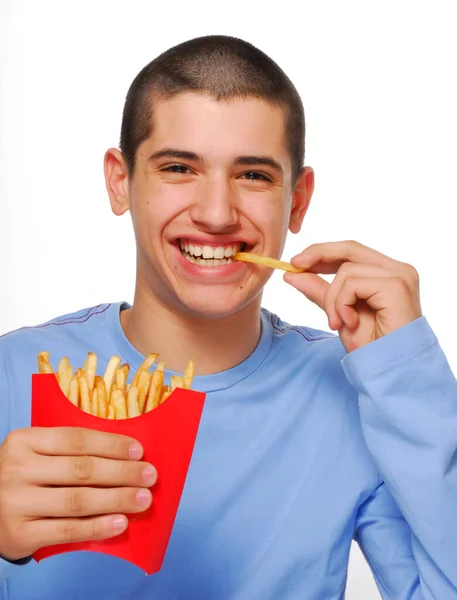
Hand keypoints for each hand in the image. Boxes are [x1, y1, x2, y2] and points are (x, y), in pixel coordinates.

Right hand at [0, 427, 157, 560]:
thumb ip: (69, 451)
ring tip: (142, 499)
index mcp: (24, 440)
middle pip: (82, 469)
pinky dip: (97, 528)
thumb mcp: (35, 452)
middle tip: (150, 476)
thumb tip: (125, 454)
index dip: (111, 444)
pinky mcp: (18, 534)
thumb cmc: (22, 475)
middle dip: (122, 473)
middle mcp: (17, 469)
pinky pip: (66, 530)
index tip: (139, 451)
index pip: (77, 439)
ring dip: (116, 500)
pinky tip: (120, 523)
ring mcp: (16, 502)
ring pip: (78, 500)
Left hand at [284, 241, 421, 352]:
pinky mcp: (396, 286)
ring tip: (336, 323)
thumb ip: (320, 291)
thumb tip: (292, 274)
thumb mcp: (338, 313)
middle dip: (318, 255)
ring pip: (346, 271)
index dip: (323, 252)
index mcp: (387, 273)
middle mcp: (397, 269)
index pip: (351, 251)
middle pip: (350, 248)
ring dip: (332, 299)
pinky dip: (342, 304)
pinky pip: (353, 285)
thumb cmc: (372, 345)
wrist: (391, 369)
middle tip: (294, 267)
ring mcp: (399, 276)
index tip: (296, 262)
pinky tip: (350, 323)